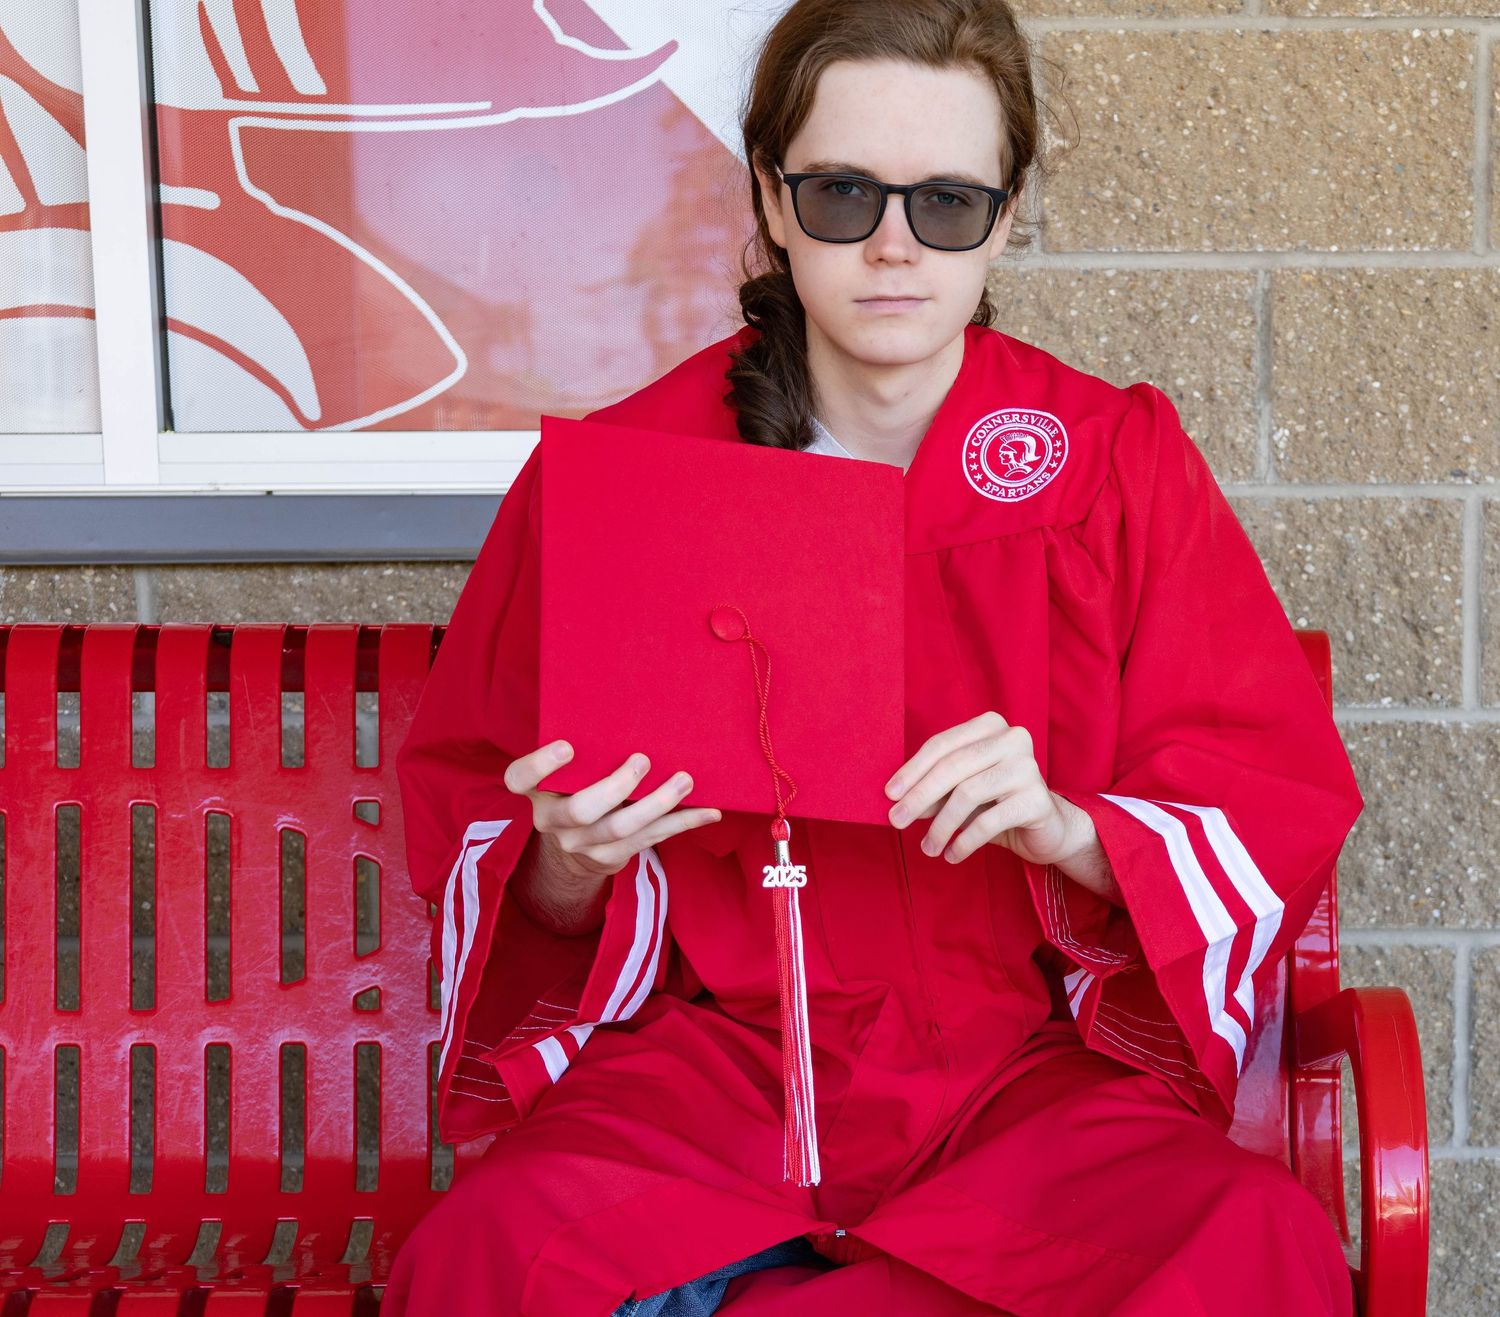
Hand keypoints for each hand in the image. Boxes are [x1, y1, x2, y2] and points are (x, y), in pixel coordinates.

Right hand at [503, 740, 721, 879]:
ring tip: (685, 781)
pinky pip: (650, 840)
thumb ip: (584, 752)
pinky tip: (710, 812)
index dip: (540, 765)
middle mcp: (553, 821)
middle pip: (581, 809)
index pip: (521, 778)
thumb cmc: (578, 787)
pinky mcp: (610, 859)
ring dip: (658, 804)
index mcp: (537, 791)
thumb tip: (630, 702)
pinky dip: (682, 823)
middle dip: (616, 786)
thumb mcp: (567, 771)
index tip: (567, 745)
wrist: (573, 849)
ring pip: (621, 828)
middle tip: (643, 760)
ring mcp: (581, 845)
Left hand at [885, 711, 1088, 866]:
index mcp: (990, 726)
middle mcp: (1013, 739)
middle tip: (897, 821)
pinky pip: (989, 821)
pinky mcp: (1037, 799)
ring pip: (968, 794)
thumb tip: (897, 799)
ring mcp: (1028, 767)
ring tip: (928, 847)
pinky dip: (964, 841)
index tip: (889, 794)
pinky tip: (952, 855)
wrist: (1046, 829)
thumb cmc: (996, 803)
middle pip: (952, 766)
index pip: (942, 745)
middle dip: (919, 797)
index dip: (912, 770)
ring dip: (941, 825)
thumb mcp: (960, 791)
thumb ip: (933, 789)